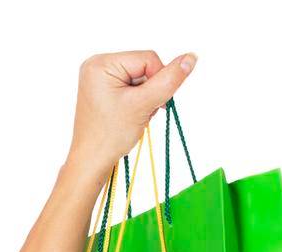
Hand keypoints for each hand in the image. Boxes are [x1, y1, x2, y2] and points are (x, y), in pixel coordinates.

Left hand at [65, 51, 197, 186]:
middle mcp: (97, 65)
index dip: (157, 81)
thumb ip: (169, 80)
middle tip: (139, 114)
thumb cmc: (110, 136)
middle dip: (149, 91)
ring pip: (139, 80)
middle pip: (143, 68)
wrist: (90, 164)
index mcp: (101, 63)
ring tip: (132, 118)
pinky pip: (130, 88)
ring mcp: (98, 79)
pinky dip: (136, 102)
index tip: (150, 105)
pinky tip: (128, 117)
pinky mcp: (102, 91)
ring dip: (144, 99)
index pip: (148, 58)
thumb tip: (191, 58)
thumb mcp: (143, 104)